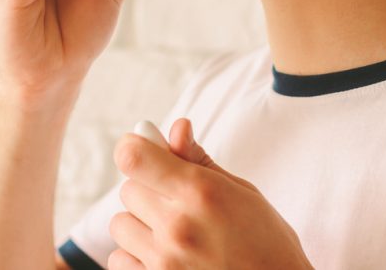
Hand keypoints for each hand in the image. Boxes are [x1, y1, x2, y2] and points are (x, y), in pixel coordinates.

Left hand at [109, 118, 313, 269]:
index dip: (134, 146)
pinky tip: (165, 255)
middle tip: (178, 202)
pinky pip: (118, 258)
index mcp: (200, 193)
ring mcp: (163, 261)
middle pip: (128, 188)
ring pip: (120, 224)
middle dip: (148, 189)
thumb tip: (177, 127)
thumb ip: (199, 160)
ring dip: (140, 224)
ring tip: (174, 233)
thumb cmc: (267, 243)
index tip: (142, 148)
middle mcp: (177, 226)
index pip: (133, 157)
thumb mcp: (242, 192)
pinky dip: (135, 255)